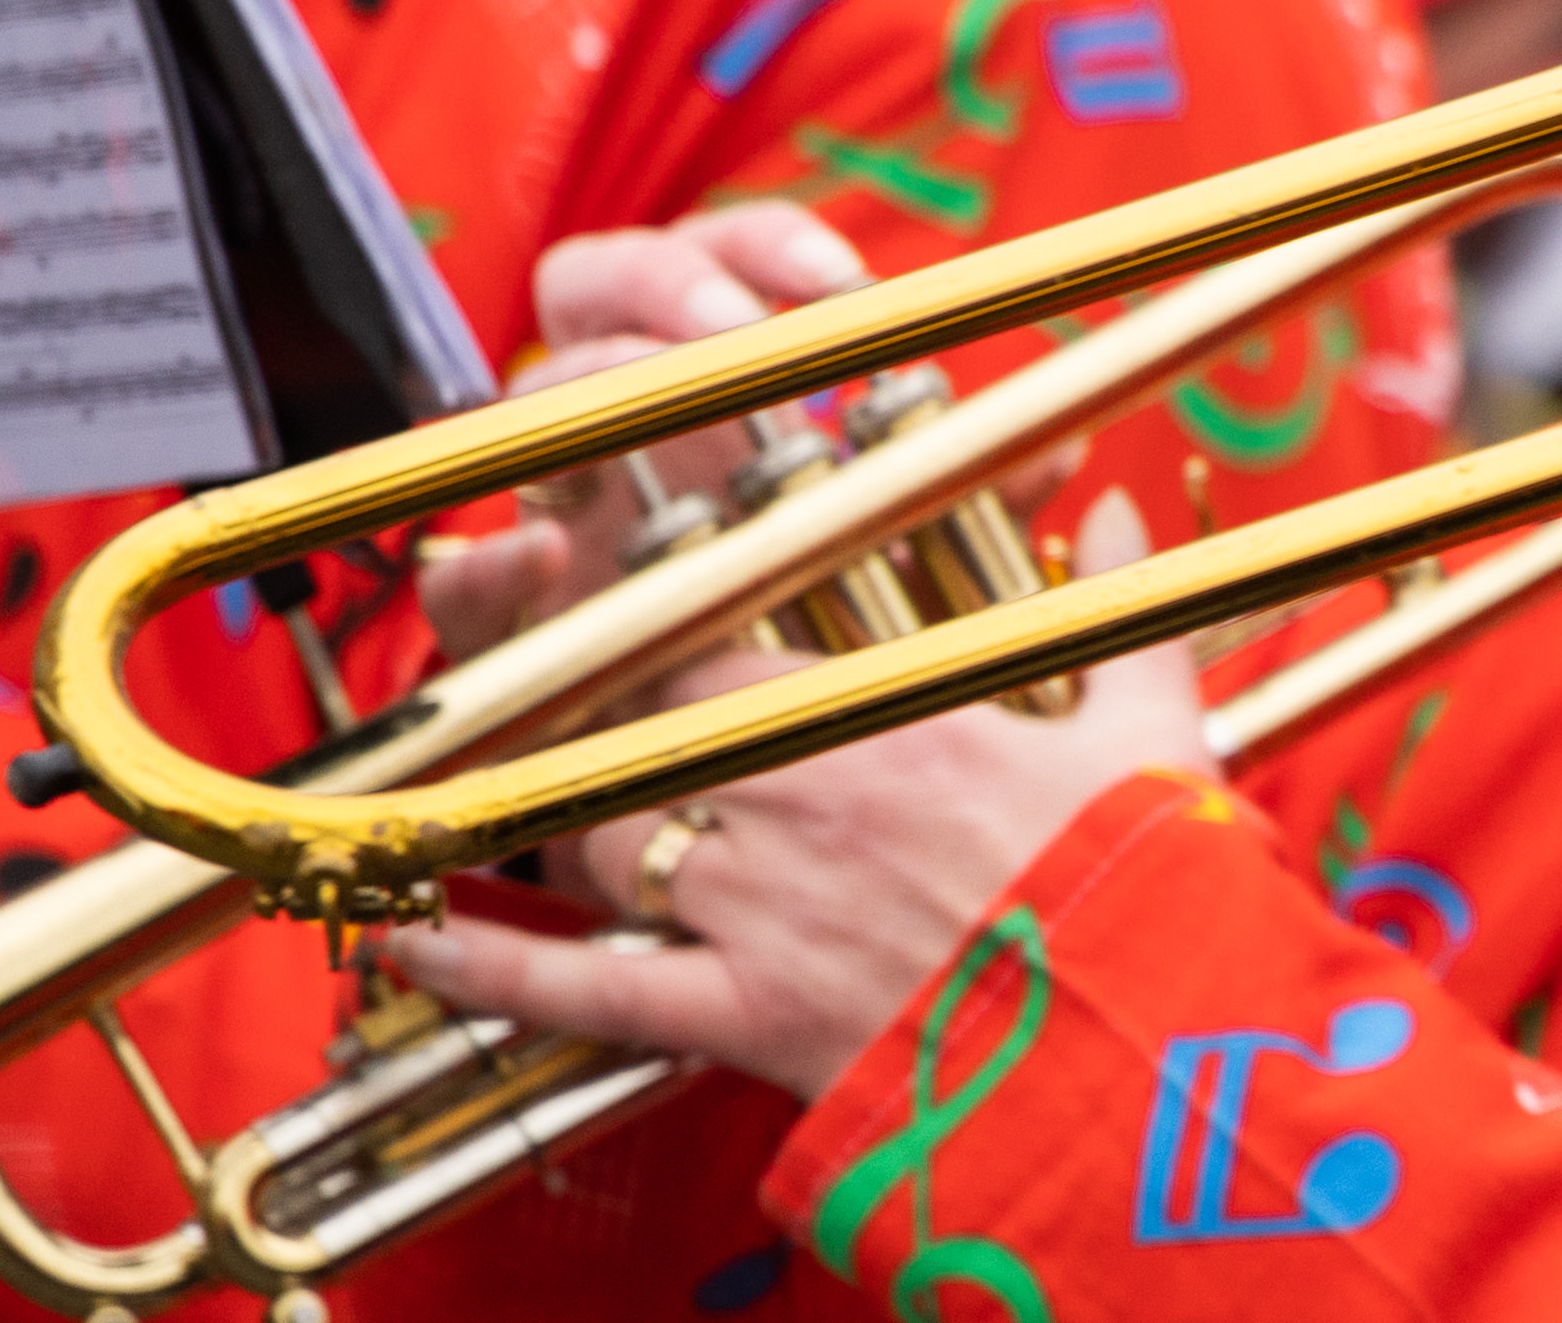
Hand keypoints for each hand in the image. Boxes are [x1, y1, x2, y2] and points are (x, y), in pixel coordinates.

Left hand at [386, 208, 1219, 1096]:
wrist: (1136, 1047)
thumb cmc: (1147, 887)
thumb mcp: (1151, 726)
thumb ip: (1115, 610)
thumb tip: (1112, 513)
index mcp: (885, 717)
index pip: (716, 643)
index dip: (665, 625)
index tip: (642, 600)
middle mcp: (793, 798)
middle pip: (639, 736)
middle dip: (615, 726)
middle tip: (602, 714)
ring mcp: (753, 908)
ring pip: (605, 837)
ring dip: (588, 823)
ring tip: (576, 811)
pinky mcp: (737, 1016)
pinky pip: (580, 986)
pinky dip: (484, 963)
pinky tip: (410, 938)